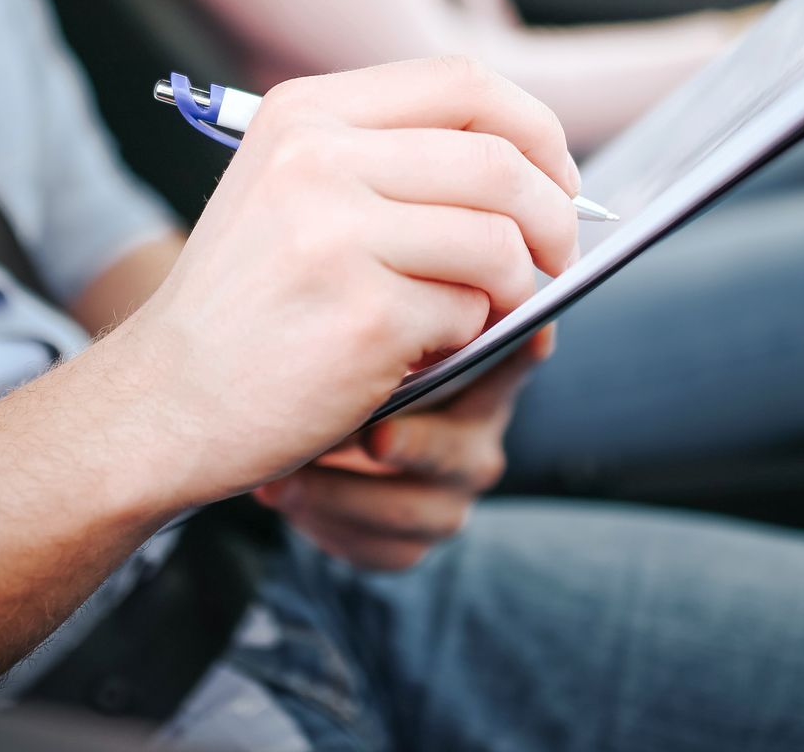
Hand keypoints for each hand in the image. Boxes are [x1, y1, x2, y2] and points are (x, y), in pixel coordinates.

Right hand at [102, 58, 581, 511]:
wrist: (163, 401)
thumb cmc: (245, 302)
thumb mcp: (288, 187)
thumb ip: (385, 153)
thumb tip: (529, 159)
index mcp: (305, 113)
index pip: (464, 83)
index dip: (535, 129)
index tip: (556, 176)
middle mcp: (317, 159)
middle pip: (501, 163)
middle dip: (554, 216)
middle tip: (555, 257)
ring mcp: (338, 237)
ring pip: (499, 242)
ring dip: (513, 289)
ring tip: (482, 313)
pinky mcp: (365, 317)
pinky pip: (471, 316)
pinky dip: (463, 341)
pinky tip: (415, 353)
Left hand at [254, 327, 555, 570]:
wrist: (283, 428)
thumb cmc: (329, 359)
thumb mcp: (358, 325)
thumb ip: (383, 304)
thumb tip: (384, 253)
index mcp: (475, 371)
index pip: (516, 355)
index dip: (520, 347)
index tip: (517, 332)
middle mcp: (474, 432)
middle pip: (466, 450)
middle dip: (417, 444)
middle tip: (374, 432)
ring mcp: (446, 492)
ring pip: (421, 510)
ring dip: (348, 492)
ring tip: (294, 467)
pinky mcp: (408, 540)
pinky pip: (386, 549)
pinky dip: (329, 524)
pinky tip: (283, 491)